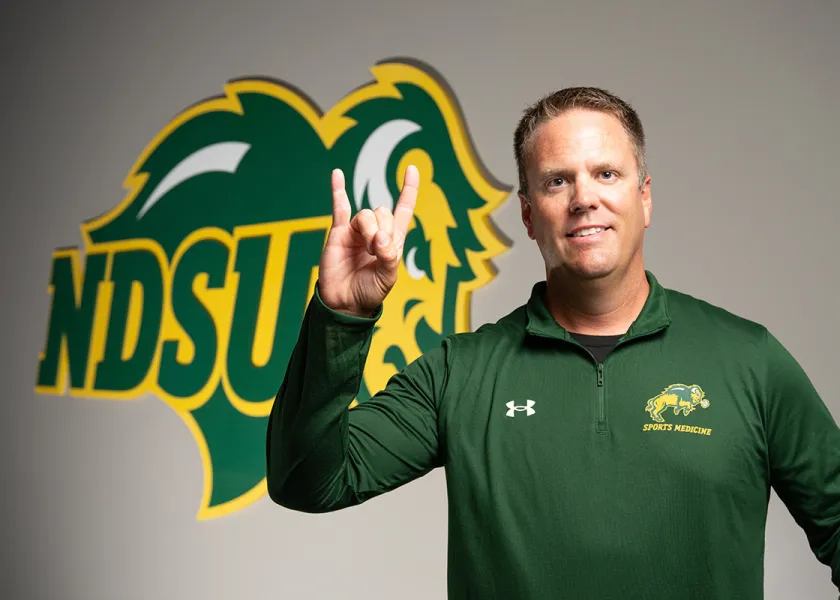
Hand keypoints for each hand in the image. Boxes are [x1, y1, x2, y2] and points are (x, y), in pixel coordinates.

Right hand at [318, 165, 418, 316]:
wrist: (345, 302)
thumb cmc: (369, 291)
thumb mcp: (388, 276)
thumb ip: (389, 256)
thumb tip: (380, 237)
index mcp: (393, 240)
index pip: (403, 209)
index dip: (408, 190)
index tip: (412, 169)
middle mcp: (376, 231)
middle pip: (383, 212)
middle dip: (383, 229)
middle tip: (376, 251)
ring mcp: (357, 231)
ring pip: (366, 214)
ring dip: (369, 230)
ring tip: (367, 250)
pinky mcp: (339, 232)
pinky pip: (339, 206)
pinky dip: (338, 189)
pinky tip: (337, 173)